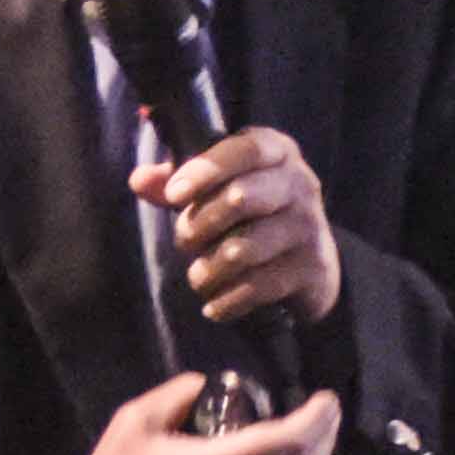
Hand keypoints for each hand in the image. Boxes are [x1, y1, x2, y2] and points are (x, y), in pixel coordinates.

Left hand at [139, 125, 338, 326]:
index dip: (205, 170)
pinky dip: (228, 300)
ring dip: (208, 269)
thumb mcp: (222, 187)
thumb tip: (139, 180)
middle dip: (198, 224)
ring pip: (244, 249)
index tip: (174, 194)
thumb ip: (179, 182)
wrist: (315, 262)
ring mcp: (309, 227)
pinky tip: (214, 305)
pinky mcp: (312, 268)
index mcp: (277, 151)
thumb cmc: (255, 213)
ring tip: (198, 277)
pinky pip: (258, 286)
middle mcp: (299, 184)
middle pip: (240, 197)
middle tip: (183, 241)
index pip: (243, 150)